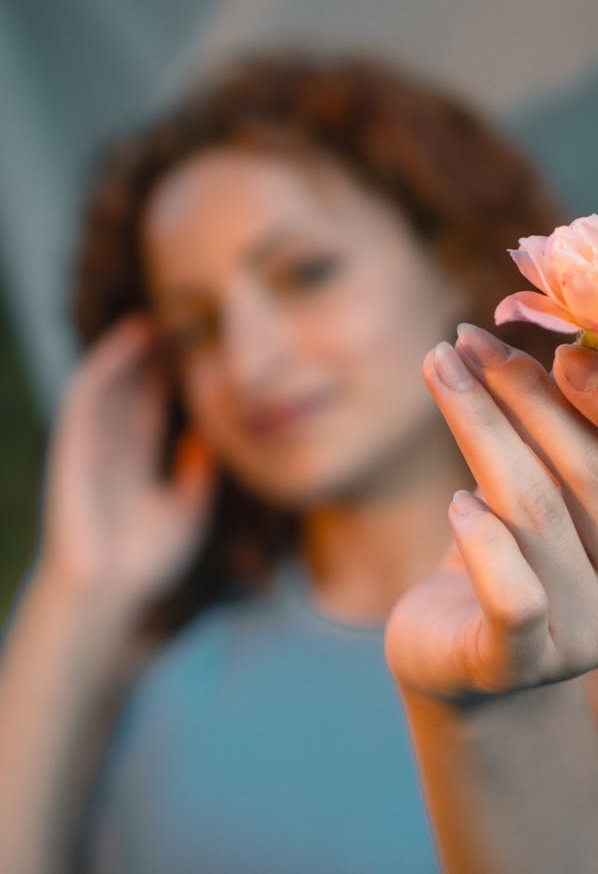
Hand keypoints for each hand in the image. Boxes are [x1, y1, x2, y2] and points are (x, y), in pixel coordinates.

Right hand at [37, 314, 214, 620]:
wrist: (107, 595)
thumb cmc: (145, 561)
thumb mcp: (188, 508)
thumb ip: (199, 470)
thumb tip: (212, 434)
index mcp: (140, 459)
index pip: (160, 403)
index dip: (178, 372)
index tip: (204, 341)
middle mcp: (116, 445)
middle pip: (137, 385)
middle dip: (156, 352)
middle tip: (184, 314)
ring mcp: (93, 443)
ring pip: (112, 383)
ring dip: (129, 350)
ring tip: (154, 317)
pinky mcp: (72, 445)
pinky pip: (86, 397)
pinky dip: (104, 365)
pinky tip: (125, 341)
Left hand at [385, 323, 597, 702]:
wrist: (466, 656)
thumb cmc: (523, 549)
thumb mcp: (560, 484)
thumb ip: (578, 425)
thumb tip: (569, 336)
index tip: (564, 349)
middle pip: (593, 474)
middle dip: (524, 393)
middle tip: (469, 341)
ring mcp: (591, 641)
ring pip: (534, 510)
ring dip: (479, 426)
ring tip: (439, 371)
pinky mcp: (518, 667)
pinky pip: (510, 595)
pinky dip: (481, 539)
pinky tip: (456, 502)